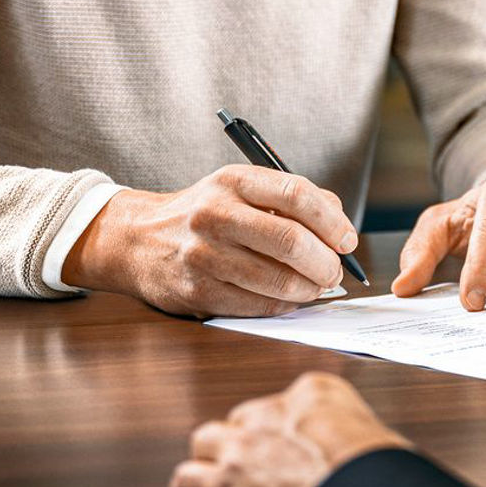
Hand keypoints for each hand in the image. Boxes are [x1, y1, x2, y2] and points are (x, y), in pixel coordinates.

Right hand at [62, 165, 359, 317]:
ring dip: (308, 289)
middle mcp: (216, 214)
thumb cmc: (205, 212)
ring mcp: (204, 255)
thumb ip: (292, 198)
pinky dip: (282, 305)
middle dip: (325, 262)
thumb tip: (339, 224)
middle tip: (335, 271)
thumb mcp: (240, 188)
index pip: (297, 194)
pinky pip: (255, 305)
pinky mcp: (197, 291)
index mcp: (233, 180)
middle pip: (290, 241)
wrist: (138, 238)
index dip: (331, 221)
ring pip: (275, 280)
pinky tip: (289, 299)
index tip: (347, 240)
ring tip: (317, 287)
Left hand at [170, 372, 407, 486]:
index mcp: (312, 390)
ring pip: (205, 439)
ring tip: (228, 479)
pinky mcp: (221, 484)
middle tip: (261, 465)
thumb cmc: (378, 468)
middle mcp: (271, 410)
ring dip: (215, 457)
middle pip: (241, 418)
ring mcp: (242, 445)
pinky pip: (185, 481)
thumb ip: (342, 429)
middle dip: (247, 439)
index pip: (284, 401)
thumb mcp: (370, 429)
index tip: (291, 444)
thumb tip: (341, 451)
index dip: (283, 429)